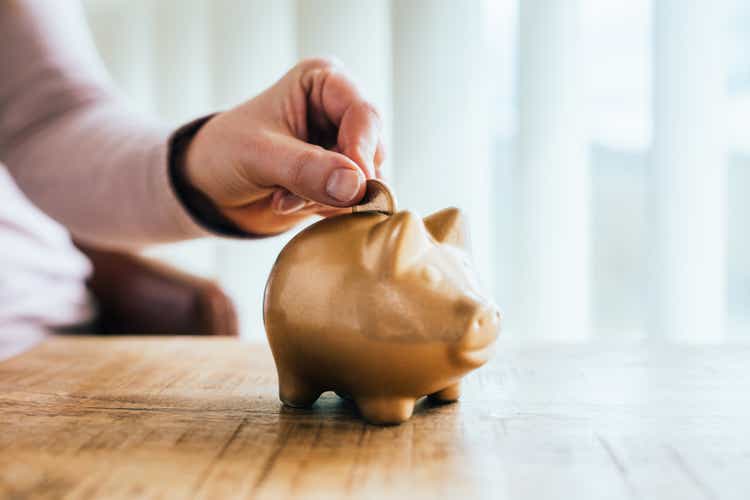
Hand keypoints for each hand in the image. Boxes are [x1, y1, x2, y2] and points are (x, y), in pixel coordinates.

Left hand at [183, 58, 384, 234]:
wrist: (208, 187)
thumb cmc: (225, 153)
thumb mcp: (259, 156)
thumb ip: (307, 169)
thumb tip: (357, 187)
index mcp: (323, 82)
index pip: (365, 114)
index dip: (362, 152)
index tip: (353, 188)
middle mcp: (340, 110)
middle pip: (372, 150)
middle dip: (338, 181)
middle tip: (294, 194)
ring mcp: (343, 146)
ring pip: (367, 181)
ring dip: (328, 199)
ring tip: (283, 198)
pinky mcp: (341, 179)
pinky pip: (355, 201)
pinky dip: (325, 209)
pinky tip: (288, 202)